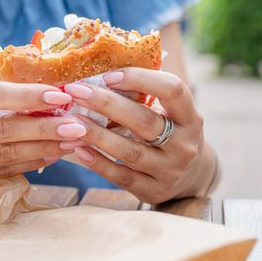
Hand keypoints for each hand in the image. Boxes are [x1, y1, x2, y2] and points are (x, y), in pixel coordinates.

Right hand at [0, 81, 86, 190]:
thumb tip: (36, 94)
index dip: (25, 95)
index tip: (57, 94)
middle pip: (2, 131)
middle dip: (45, 127)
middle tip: (77, 123)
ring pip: (6, 156)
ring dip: (43, 147)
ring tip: (72, 140)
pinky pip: (0, 173)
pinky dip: (28, 164)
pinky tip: (50, 155)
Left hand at [63, 68, 214, 203]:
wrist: (190, 177)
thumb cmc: (169, 132)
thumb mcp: (168, 112)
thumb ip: (144, 94)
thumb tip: (99, 69)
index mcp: (190, 117)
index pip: (173, 90)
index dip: (141, 79)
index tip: (109, 75)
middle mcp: (184, 144)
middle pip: (144, 120)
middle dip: (106, 104)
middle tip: (75, 91)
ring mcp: (170, 171)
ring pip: (129, 151)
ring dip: (97, 134)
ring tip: (71, 120)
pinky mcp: (154, 191)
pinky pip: (121, 177)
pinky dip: (97, 163)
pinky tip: (77, 148)